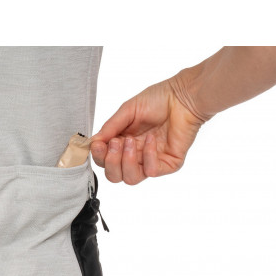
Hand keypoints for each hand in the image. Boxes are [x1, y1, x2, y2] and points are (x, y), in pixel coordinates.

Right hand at [90, 73, 210, 184]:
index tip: (98, 144)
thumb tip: (93, 142)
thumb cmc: (158, 100)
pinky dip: (148, 156)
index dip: (99, 156)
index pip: (104, 162)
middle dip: (111, 162)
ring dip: (126, 162)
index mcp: (123, 145)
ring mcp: (150, 162)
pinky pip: (151, 171)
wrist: (184, 96)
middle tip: (116, 143)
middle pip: (114, 176)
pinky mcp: (167, 165)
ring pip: (130, 179)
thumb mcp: (127, 111)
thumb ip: (110, 128)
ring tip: (130, 142)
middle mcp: (135, 156)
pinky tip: (152, 139)